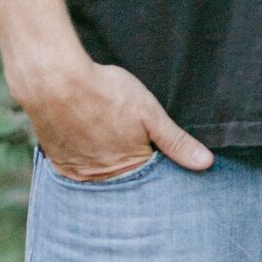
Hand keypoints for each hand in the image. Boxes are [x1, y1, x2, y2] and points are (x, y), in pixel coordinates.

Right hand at [17, 54, 213, 182]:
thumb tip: (206, 164)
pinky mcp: (59, 163)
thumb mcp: (150, 113)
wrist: (55, 82)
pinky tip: (89, 141)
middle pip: (124, 179)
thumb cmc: (106, 92)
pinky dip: (85, 159)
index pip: (150, 177)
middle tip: (129, 140)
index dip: (157, 162)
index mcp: (129, 168)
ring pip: (100, 176)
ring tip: (109, 140)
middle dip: (132, 168)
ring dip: (107, 164)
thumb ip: (176, 141)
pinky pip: (77, 170)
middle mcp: (102, 178)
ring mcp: (78, 172)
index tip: (158, 151)